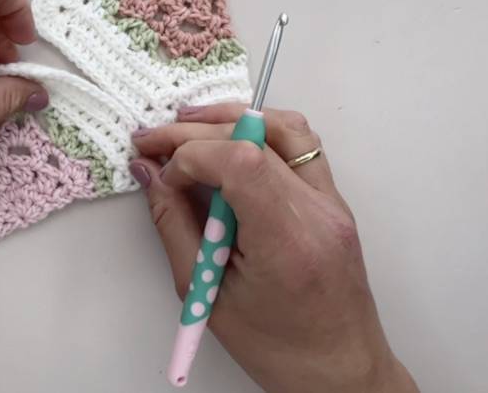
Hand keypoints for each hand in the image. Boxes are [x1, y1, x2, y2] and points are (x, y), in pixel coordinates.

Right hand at [132, 104, 417, 392]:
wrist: (338, 370)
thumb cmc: (277, 347)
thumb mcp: (208, 294)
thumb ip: (174, 225)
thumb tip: (150, 174)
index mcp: (288, 242)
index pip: (239, 161)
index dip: (190, 154)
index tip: (163, 175)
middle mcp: (318, 212)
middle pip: (253, 137)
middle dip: (194, 133)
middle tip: (153, 141)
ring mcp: (333, 202)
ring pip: (284, 128)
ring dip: (231, 120)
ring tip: (187, 128)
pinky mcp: (334, 200)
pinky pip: (299, 146)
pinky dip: (258, 134)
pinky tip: (227, 144)